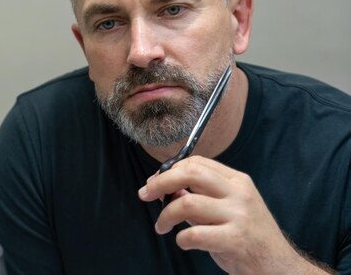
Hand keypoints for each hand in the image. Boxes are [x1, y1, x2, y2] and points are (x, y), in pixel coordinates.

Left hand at [138, 156, 331, 274]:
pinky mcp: (236, 240)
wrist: (281, 267)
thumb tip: (168, 189)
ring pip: (187, 203)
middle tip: (145, 195)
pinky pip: (194, 234)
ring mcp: (239, 215)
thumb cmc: (250, 237)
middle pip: (190, 173)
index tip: (154, 183)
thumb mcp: (229, 209)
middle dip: (160, 183)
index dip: (169, 170)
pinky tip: (184, 243)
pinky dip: (181, 239)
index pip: (196, 162)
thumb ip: (201, 197)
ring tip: (162, 226)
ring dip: (166, 215)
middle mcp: (239, 193)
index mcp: (237, 181)